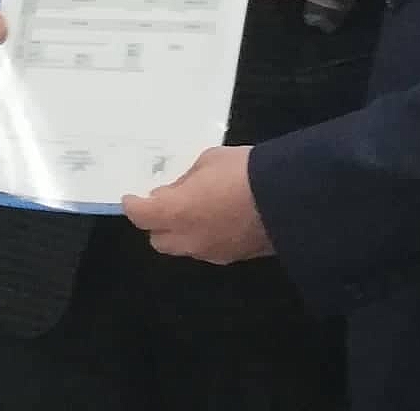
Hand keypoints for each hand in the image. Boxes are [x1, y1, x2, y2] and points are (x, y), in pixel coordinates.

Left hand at [122, 147, 272, 264]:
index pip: (140, 216)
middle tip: (168, 202)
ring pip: (183, 248)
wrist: (288, 199)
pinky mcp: (233, 259)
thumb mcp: (209, 161)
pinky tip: (220, 219)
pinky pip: (207, 249)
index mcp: (176, 213)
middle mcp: (188, 239)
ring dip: (182, 231)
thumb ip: (186, 180)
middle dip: (158, 222)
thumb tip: (176, 192)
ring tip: (197, 209)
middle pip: (158, 240)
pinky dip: (205, 236)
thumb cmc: (243, 172)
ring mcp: (211, 253)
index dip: (132, 206)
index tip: (132, 197)